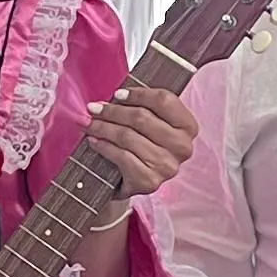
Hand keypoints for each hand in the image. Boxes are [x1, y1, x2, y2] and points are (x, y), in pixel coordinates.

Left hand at [82, 80, 198, 233]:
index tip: (117, 94)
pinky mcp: (150, 181)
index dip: (137, 94)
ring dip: (103, 128)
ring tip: (89, 123)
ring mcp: (167, 166)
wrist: (135, 181)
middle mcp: (182, 146)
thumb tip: (115, 95)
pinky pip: (122, 156)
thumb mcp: (150, 123)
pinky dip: (104, 146)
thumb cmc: (143, 145)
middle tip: (94, 108)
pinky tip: (94, 141)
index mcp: (187, 126)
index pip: (163, 100)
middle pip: (142, 118)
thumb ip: (142, 106)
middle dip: (113, 111)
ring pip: (128, 136)